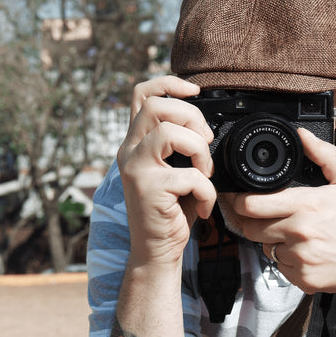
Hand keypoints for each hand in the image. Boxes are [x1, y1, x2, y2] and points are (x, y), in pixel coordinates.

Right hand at [117, 75, 216, 267]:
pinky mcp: (148, 189)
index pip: (142, 95)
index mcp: (135, 144)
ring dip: (199, 151)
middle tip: (205, 142)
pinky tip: (203, 207)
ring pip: (169, 132)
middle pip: (157, 106)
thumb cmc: (171, 214)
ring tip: (205, 174)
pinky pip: (189, 176)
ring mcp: (135, 169)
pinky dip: (206, 191)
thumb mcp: (176, 172)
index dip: (169, 84)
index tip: (195, 91)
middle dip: (192, 117)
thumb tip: (205, 124)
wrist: (158, 252)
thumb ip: (180, 147)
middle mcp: (129, 152)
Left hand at [228, 128, 335, 304]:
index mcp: (307, 205)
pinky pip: (281, 267)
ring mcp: (299, 258)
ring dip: (274, 241)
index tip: (237, 199)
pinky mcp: (301, 278)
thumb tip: (302, 135)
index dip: (238, 202)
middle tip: (263, 218)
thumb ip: (324, 154)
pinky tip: (307, 253)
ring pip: (266, 248)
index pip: (252, 205)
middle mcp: (300, 232)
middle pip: (251, 229)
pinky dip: (288, 260)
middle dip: (251, 222)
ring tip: (297, 235)